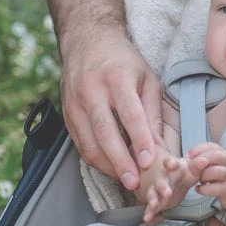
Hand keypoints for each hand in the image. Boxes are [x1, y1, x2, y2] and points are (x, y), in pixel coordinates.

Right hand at [59, 31, 161, 189]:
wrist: (87, 42)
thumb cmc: (123, 62)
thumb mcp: (146, 79)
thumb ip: (153, 114)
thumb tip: (160, 148)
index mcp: (116, 78)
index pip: (129, 114)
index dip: (140, 139)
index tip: (150, 161)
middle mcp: (91, 91)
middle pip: (105, 133)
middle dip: (120, 161)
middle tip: (135, 182)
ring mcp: (74, 103)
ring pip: (88, 143)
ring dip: (107, 166)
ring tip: (125, 179)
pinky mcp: (66, 114)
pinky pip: (79, 143)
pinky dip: (95, 159)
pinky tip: (110, 167)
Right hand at [142, 154, 194, 222]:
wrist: (178, 179)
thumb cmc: (185, 171)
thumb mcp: (193, 168)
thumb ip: (198, 165)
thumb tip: (204, 161)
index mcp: (172, 166)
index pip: (169, 162)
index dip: (170, 162)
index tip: (171, 164)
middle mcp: (162, 177)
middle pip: (161, 181)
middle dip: (162, 186)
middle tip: (167, 192)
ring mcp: (157, 189)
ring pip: (153, 194)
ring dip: (153, 199)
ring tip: (153, 205)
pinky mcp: (157, 200)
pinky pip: (151, 207)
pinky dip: (149, 212)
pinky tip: (147, 217)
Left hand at [187, 143, 225, 211]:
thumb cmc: (225, 177)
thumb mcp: (217, 165)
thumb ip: (205, 160)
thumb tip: (187, 159)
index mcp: (225, 154)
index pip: (212, 146)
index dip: (198, 149)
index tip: (188, 155)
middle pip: (215, 156)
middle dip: (200, 160)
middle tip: (191, 168)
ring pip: (215, 172)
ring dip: (202, 176)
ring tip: (199, 181)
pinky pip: (214, 188)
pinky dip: (203, 189)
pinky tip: (199, 189)